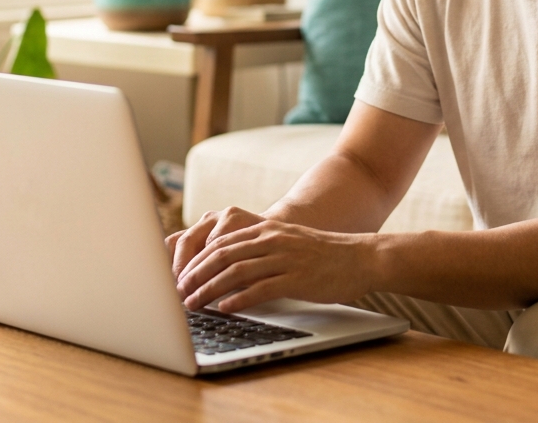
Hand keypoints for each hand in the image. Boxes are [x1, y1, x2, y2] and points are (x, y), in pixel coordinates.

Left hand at [170, 210, 379, 313]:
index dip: (197, 259)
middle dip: (196, 274)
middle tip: (178, 292)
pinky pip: (262, 288)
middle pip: (223, 254)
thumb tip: (228, 264)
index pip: (222, 242)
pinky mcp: (297, 278)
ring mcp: (284, 258)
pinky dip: (239, 298)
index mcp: (267, 229)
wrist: (358, 257)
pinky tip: (225, 308)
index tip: (180, 276)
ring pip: (237, 271)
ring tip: (193, 303)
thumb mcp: (287, 241)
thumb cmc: (322, 255)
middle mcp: (272, 240)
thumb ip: (259, 248)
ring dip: (210, 288)